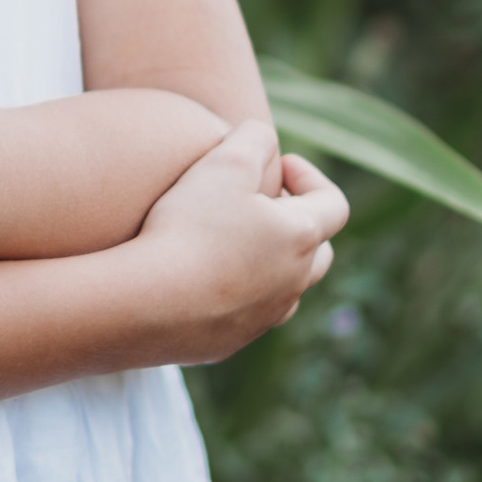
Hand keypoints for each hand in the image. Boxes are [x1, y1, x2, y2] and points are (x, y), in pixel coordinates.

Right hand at [127, 123, 348, 363]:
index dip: (310, 177)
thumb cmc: (189, 226)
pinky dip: (237, 293)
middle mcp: (294, 284)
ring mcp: (264, 318)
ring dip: (270, 262)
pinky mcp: (230, 343)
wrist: (147, 303)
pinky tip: (200, 278)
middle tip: (260, 205)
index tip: (279, 164)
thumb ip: (254, 138)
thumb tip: (265, 140)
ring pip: (286, 288)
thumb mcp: (224, 161)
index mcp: (302, 237)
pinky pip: (246, 315)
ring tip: (234, 243)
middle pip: (319, 252)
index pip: (334, 204)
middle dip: (297, 223)